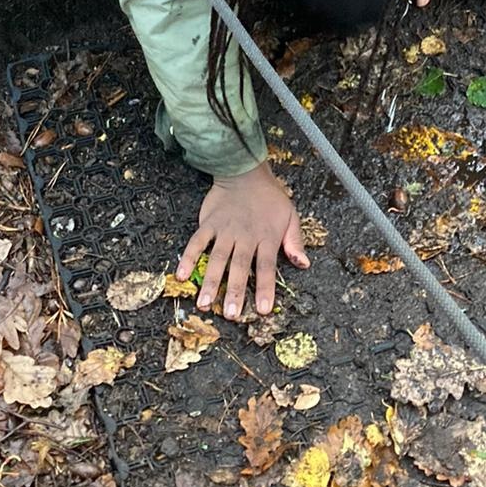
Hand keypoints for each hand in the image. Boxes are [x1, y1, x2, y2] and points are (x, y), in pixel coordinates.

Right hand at [176, 161, 310, 320]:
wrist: (245, 172)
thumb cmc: (270, 197)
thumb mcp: (291, 216)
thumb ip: (295, 241)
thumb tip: (304, 264)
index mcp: (266, 238)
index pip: (266, 267)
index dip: (265, 288)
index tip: (262, 310)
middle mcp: (245, 237)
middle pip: (240, 267)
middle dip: (235, 291)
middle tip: (230, 314)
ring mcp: (225, 230)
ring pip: (217, 258)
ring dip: (210, 281)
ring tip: (204, 303)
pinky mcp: (209, 223)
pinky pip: (197, 242)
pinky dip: (188, 257)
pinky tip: (181, 275)